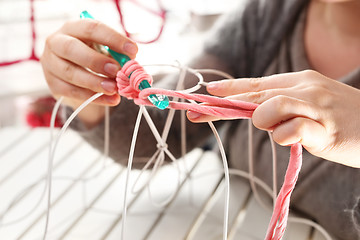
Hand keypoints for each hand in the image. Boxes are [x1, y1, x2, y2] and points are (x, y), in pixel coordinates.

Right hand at [41, 19, 137, 126]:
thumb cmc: (93, 56)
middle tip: (116, 71)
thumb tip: (130, 64)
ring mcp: (50, 64)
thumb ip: (115, 55)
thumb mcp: (104, 50)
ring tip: (114, 88)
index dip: (113, 38)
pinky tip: (111, 99)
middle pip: (72, 48)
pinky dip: (93, 97)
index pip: (91, 28)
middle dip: (96, 60)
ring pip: (70, 73)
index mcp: (73, 28)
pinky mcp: (53, 84)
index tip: (133, 50)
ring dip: (95, 82)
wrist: (75, 75)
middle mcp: (56, 42)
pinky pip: (72, 92)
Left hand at [187, 70, 359, 167]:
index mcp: (297, 81)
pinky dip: (284, 137)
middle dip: (222, 105)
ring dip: (262, 120)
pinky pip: (291, 130)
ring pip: (270, 106)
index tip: (206, 92)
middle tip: (197, 113)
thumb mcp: (306, 106)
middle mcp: (304, 88)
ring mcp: (316, 106)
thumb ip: (279, 108)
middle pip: (253, 94)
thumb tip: (251, 113)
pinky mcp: (325, 128)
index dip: (228, 88)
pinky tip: (295, 138)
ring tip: (276, 128)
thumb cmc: (339, 119)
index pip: (255, 84)